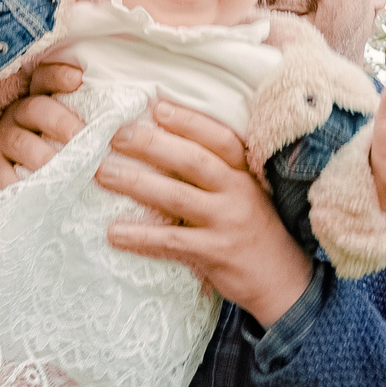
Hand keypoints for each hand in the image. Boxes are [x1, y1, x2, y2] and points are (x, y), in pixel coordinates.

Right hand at [0, 60, 87, 187]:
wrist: (8, 183)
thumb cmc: (52, 155)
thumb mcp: (68, 134)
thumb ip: (92, 122)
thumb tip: (140, 111)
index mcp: (39, 101)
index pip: (44, 78)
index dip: (59, 75)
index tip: (79, 78)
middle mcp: (18, 115)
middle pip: (36, 108)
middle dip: (61, 122)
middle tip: (83, 138)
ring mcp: (2, 141)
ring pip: (20, 141)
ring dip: (42, 155)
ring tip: (63, 170)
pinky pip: (0, 174)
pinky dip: (16, 184)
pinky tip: (35, 193)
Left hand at [98, 100, 312, 327]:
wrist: (283, 280)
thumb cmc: (253, 231)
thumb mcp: (245, 194)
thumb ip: (217, 172)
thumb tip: (166, 145)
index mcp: (244, 173)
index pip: (219, 138)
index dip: (189, 121)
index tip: (156, 106)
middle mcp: (239, 192)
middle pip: (193, 161)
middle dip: (152, 145)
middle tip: (116, 135)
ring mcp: (228, 222)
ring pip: (178, 197)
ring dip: (137, 183)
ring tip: (103, 173)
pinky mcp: (216, 253)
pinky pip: (172, 241)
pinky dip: (141, 237)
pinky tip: (114, 233)